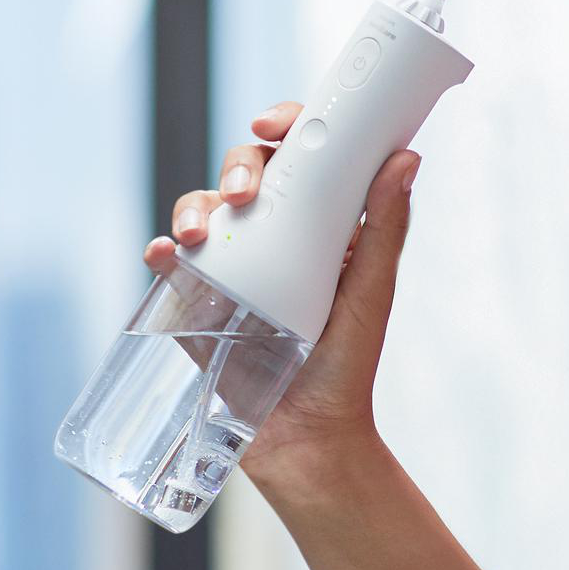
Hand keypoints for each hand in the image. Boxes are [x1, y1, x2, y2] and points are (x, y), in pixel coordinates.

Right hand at [145, 100, 422, 480]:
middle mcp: (274, 241)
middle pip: (246, 176)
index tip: (276, 125)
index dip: (285, 128)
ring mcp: (232, 270)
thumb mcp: (369, 294)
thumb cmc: (347, 369)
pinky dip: (162, 252)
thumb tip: (406, 158)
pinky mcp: (199, 305)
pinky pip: (172, 267)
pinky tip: (165, 254)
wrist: (307, 443)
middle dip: (237, 168)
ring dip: (195, 207)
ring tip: (198, 234)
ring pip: (205, 212)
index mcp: (320, 228)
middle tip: (245, 193)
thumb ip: (386, 229)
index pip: (300, 160)